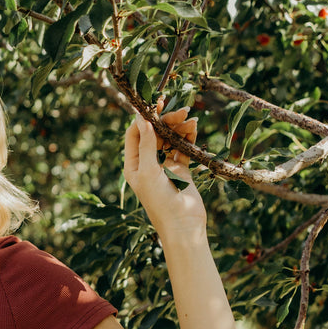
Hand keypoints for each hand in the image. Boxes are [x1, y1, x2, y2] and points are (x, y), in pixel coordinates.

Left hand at [124, 107, 206, 240]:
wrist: (183, 224)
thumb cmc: (160, 201)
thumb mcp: (148, 171)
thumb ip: (145, 144)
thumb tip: (140, 118)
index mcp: (133, 164)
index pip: (134, 134)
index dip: (143, 118)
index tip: (155, 104)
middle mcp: (147, 163)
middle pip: (154, 133)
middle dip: (166, 120)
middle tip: (181, 111)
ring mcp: (164, 166)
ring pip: (170, 138)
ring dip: (179, 127)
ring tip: (191, 119)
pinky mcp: (181, 169)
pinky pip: (184, 147)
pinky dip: (188, 137)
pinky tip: (194, 128)